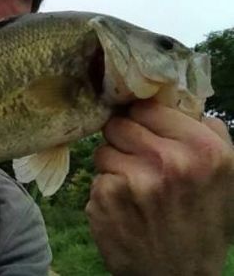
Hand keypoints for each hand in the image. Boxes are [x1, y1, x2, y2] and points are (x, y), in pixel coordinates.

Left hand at [86, 100, 233, 275]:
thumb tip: (175, 96)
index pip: (147, 107)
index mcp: (204, 149)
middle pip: (119, 124)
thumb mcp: (224, 175)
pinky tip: (124, 207)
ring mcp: (134, 180)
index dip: (142, 119)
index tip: (145, 131)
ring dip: (113, 165)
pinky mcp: (106, 198)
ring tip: (135, 188)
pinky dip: (106, 189)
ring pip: (103, 149)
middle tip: (139, 161)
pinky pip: (96, 176)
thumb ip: (204, 131)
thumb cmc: (203, 221)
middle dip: (124, 141)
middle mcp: (170, 161)